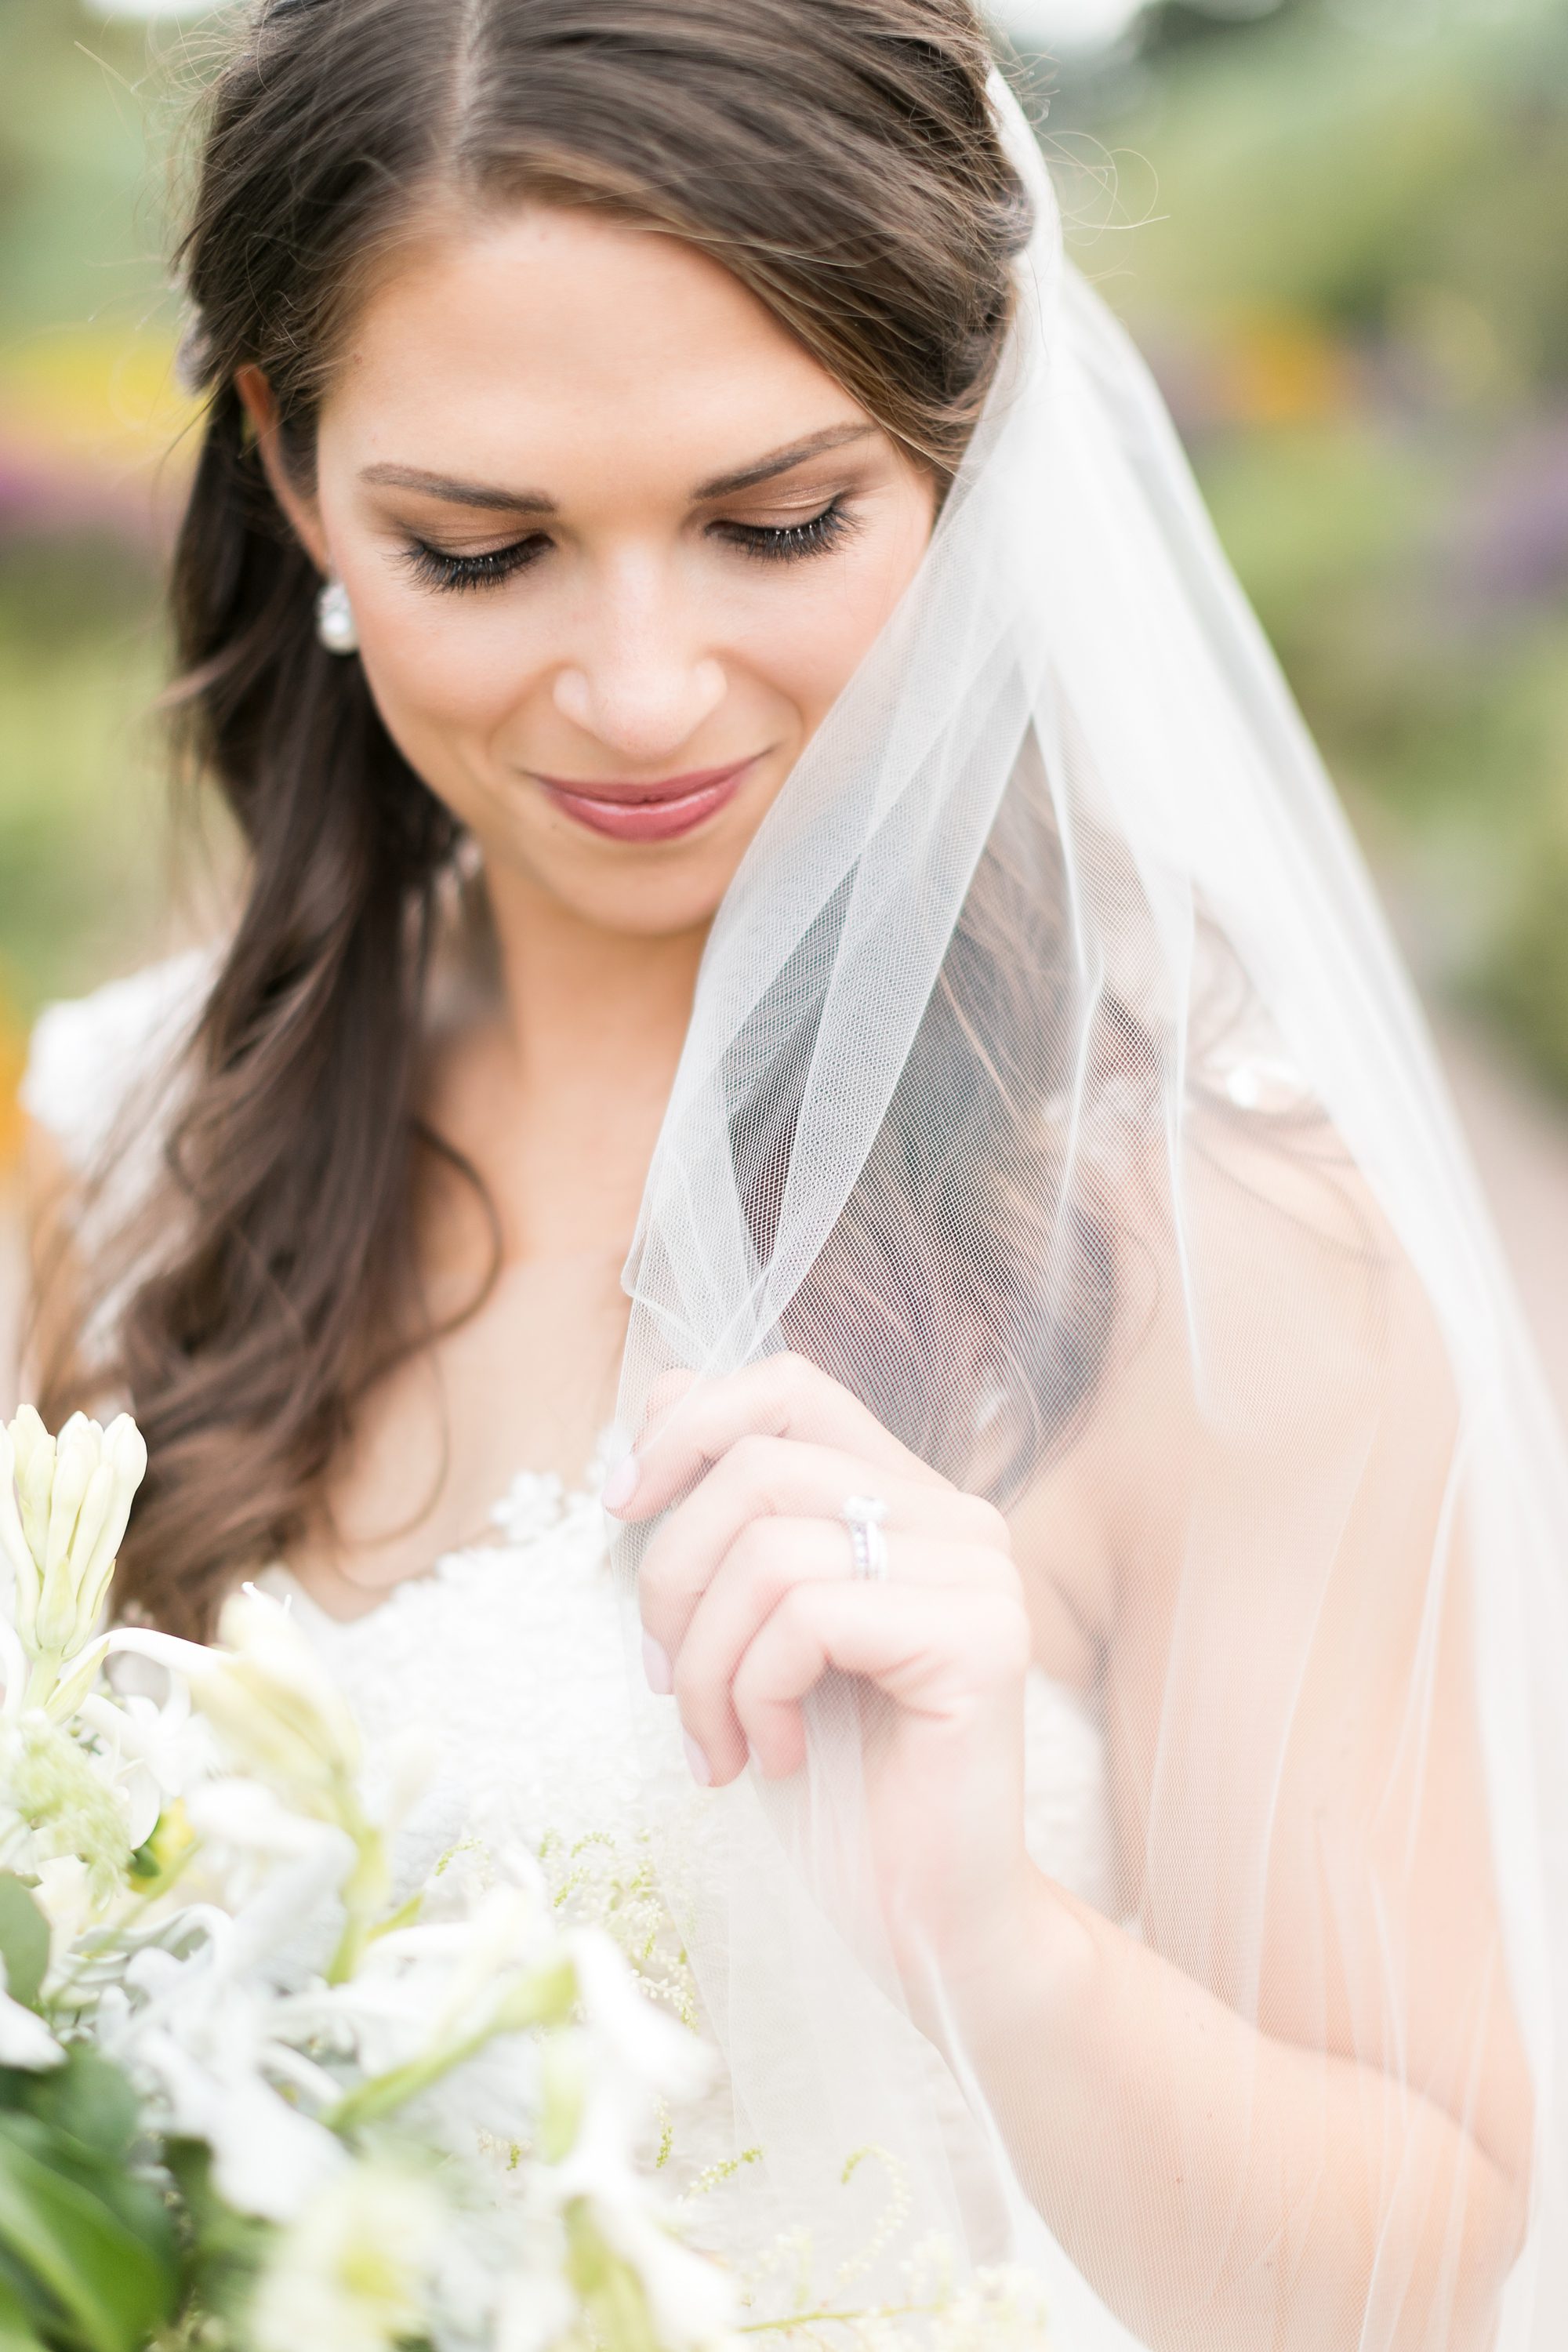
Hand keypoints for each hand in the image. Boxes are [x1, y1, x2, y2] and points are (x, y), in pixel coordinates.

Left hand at [605, 1354, 1038, 1977]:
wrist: (921, 1922)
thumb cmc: (828, 1781)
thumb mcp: (744, 1631)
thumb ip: (723, 1518)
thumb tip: (663, 1392)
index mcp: (904, 1498)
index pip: (788, 1386)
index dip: (686, 1425)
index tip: (619, 1508)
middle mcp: (956, 1517)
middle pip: (758, 1464)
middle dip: (671, 1575)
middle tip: (660, 1679)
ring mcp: (978, 1573)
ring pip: (769, 1549)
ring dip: (701, 1662)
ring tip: (716, 1742)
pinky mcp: (981, 1639)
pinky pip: (807, 1619)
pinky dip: (752, 1696)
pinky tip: (770, 1759)